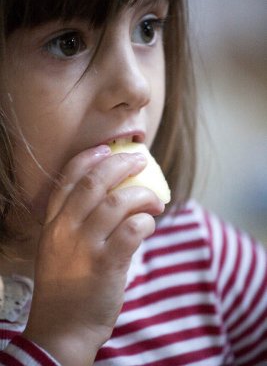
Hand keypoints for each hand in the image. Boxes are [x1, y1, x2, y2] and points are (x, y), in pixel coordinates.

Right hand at [23, 145, 163, 364]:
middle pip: (95, 182)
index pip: (67, 179)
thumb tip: (117, 199)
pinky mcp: (106, 264)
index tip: (106, 148)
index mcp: (53, 224)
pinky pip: (133, 229)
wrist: (62, 329)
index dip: (88, 159)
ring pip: (119, 202)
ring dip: (143, 195)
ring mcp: (85, 246)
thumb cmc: (65, 287)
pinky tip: (150, 224)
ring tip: (155, 200)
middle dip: (121, 164)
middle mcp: (66, 229)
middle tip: (140, 160)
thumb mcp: (59, 249)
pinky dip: (147, 221)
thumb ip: (78, 223)